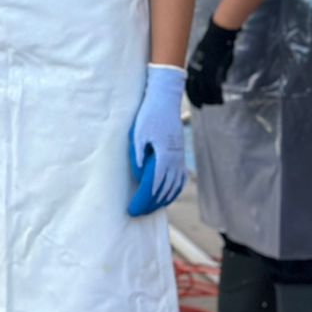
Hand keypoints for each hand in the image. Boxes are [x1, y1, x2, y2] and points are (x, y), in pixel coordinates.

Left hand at [127, 65, 186, 216]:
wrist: (165, 99)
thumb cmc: (148, 115)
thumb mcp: (137, 135)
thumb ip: (138, 157)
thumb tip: (140, 178)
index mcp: (163, 157)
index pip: (153, 187)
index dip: (142, 200)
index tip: (131, 210)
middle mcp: (174, 160)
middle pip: (163, 190)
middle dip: (150, 204)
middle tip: (137, 213)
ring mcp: (179, 158)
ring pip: (173, 187)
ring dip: (162, 200)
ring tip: (150, 209)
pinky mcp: (179, 154)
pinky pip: (179, 179)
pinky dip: (173, 191)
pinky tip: (166, 195)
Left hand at [185, 17, 239, 107]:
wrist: (218, 36)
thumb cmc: (211, 45)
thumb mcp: (202, 57)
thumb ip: (201, 68)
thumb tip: (205, 77)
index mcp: (191, 68)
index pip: (188, 86)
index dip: (191, 95)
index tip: (193, 101)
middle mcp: (196, 72)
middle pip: (195, 91)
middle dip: (198, 100)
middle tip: (201, 107)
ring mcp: (206, 73)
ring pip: (206, 92)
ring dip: (210, 100)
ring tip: (214, 104)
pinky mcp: (216, 72)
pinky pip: (216, 89)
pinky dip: (218, 96)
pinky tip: (220, 100)